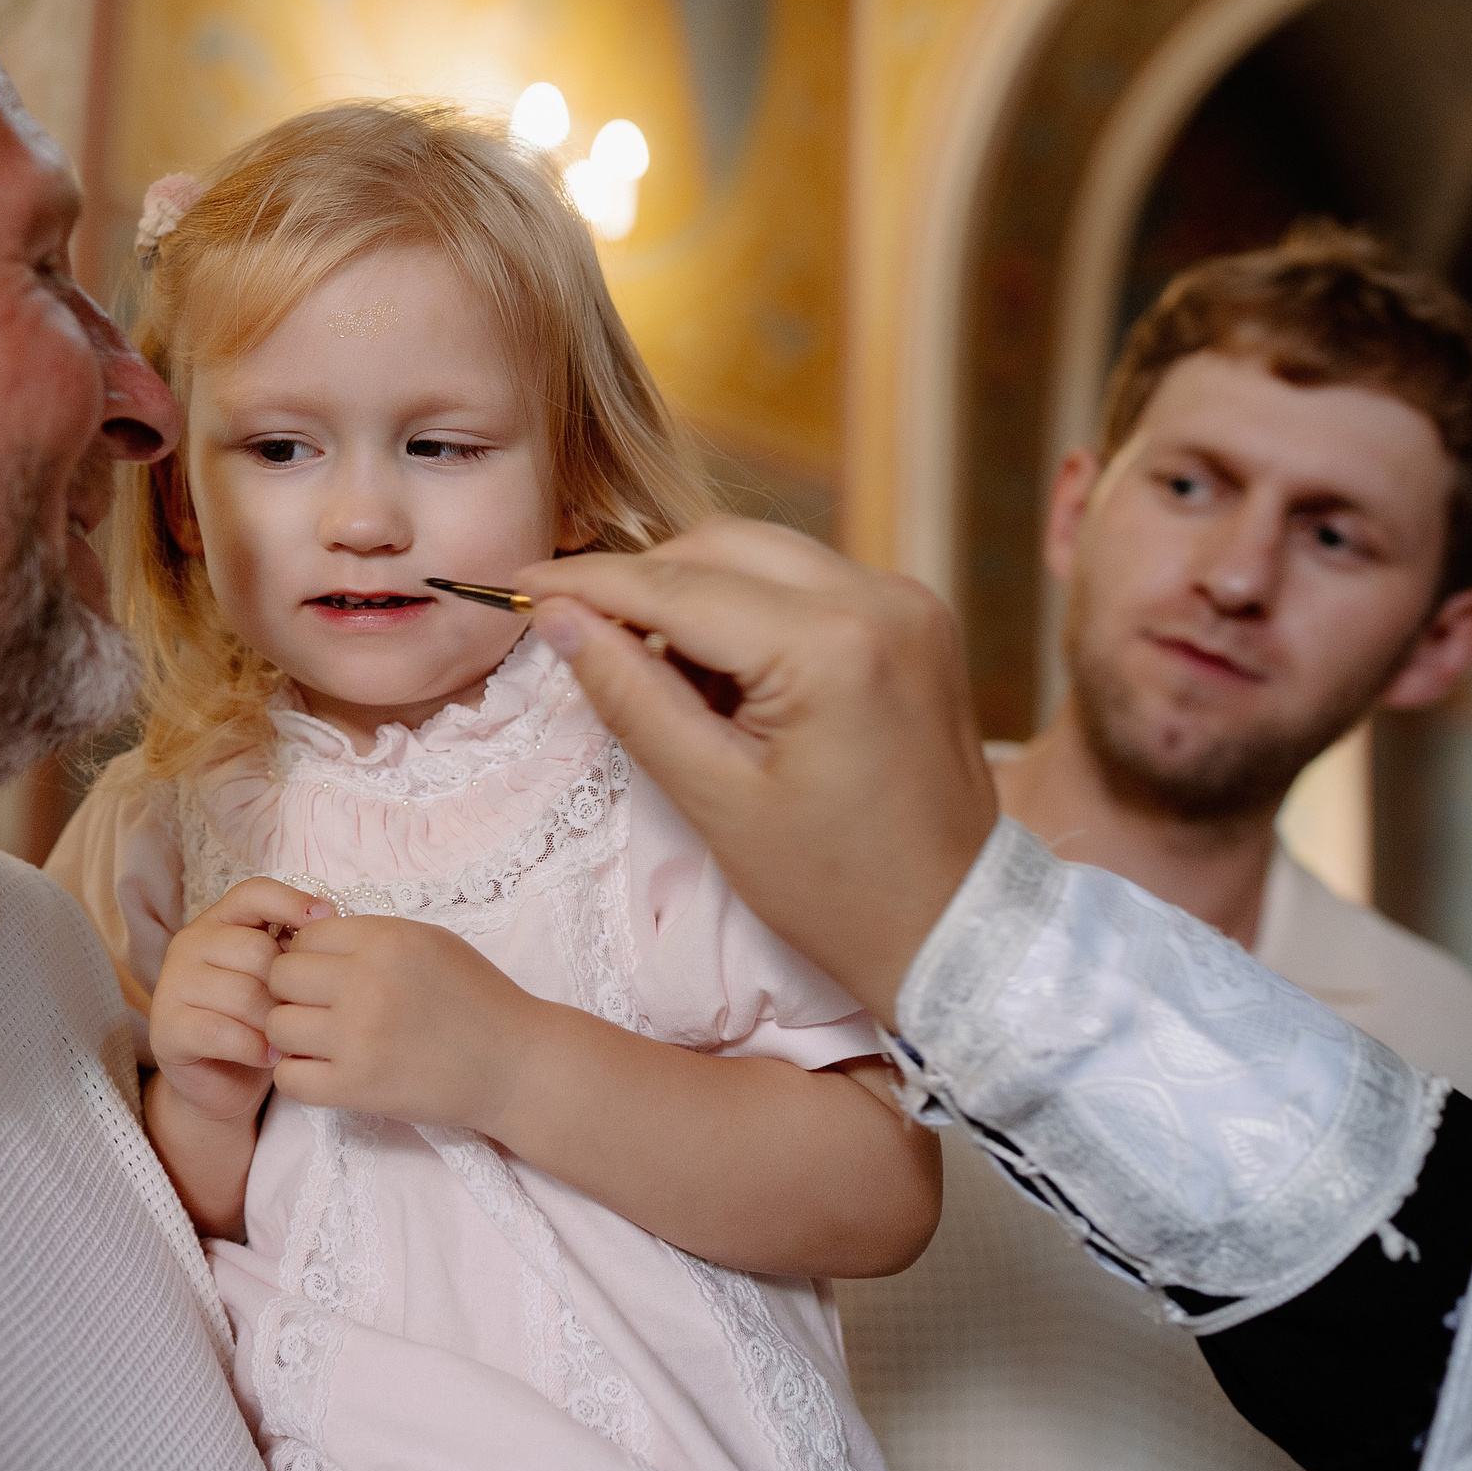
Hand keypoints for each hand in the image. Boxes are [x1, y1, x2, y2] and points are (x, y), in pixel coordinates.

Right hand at [148, 877, 329, 1123]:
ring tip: (289, 1039)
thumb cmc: (260, 1023)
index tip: (328, 916)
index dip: (291, 901)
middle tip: (303, 1014)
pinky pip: (220, 1032)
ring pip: (241, 994)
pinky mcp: (166, 1028)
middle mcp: (189, 944)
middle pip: (256, 950)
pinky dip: (254, 1048)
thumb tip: (331, 925)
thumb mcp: (279, 980)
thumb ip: (293, 951)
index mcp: (219, 922)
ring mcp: (172, 984)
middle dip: (288, 988)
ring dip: (274, 1023)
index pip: (253, 894)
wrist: (223, 1082)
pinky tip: (270, 1057)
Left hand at [265, 914, 542, 1130]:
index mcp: (384, 941)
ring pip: (276, 1026)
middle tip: (317, 1007)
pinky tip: (325, 1071)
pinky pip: (289, 1078)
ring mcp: (357, 1038)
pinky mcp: (357, 1088)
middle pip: (279, 977)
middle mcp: (364, 984)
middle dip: (291, 991)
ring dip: (291, 1034)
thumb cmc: (476, 997)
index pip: (303, 937)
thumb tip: (308, 936)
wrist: (515, 1064)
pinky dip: (299, 1076)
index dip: (308, 954)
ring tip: (321, 1041)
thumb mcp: (429, 941)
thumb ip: (371, 935)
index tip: (326, 974)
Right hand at [515, 517, 996, 1024]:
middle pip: (721, 544)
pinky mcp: (916, 618)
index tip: (520, 583)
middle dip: (641, 580)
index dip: (589, 582)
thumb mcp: (714, 797)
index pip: (678, 587)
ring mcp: (908, 601)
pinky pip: (806, 580)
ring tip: (651, 664)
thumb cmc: (833, 888)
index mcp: (832, 646)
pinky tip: (720, 671)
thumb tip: (558, 618)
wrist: (951, 926)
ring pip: (763, 553)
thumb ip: (631, 695)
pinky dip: (749, 606)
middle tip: (576, 629)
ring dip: (694, 590)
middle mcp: (881, 598)